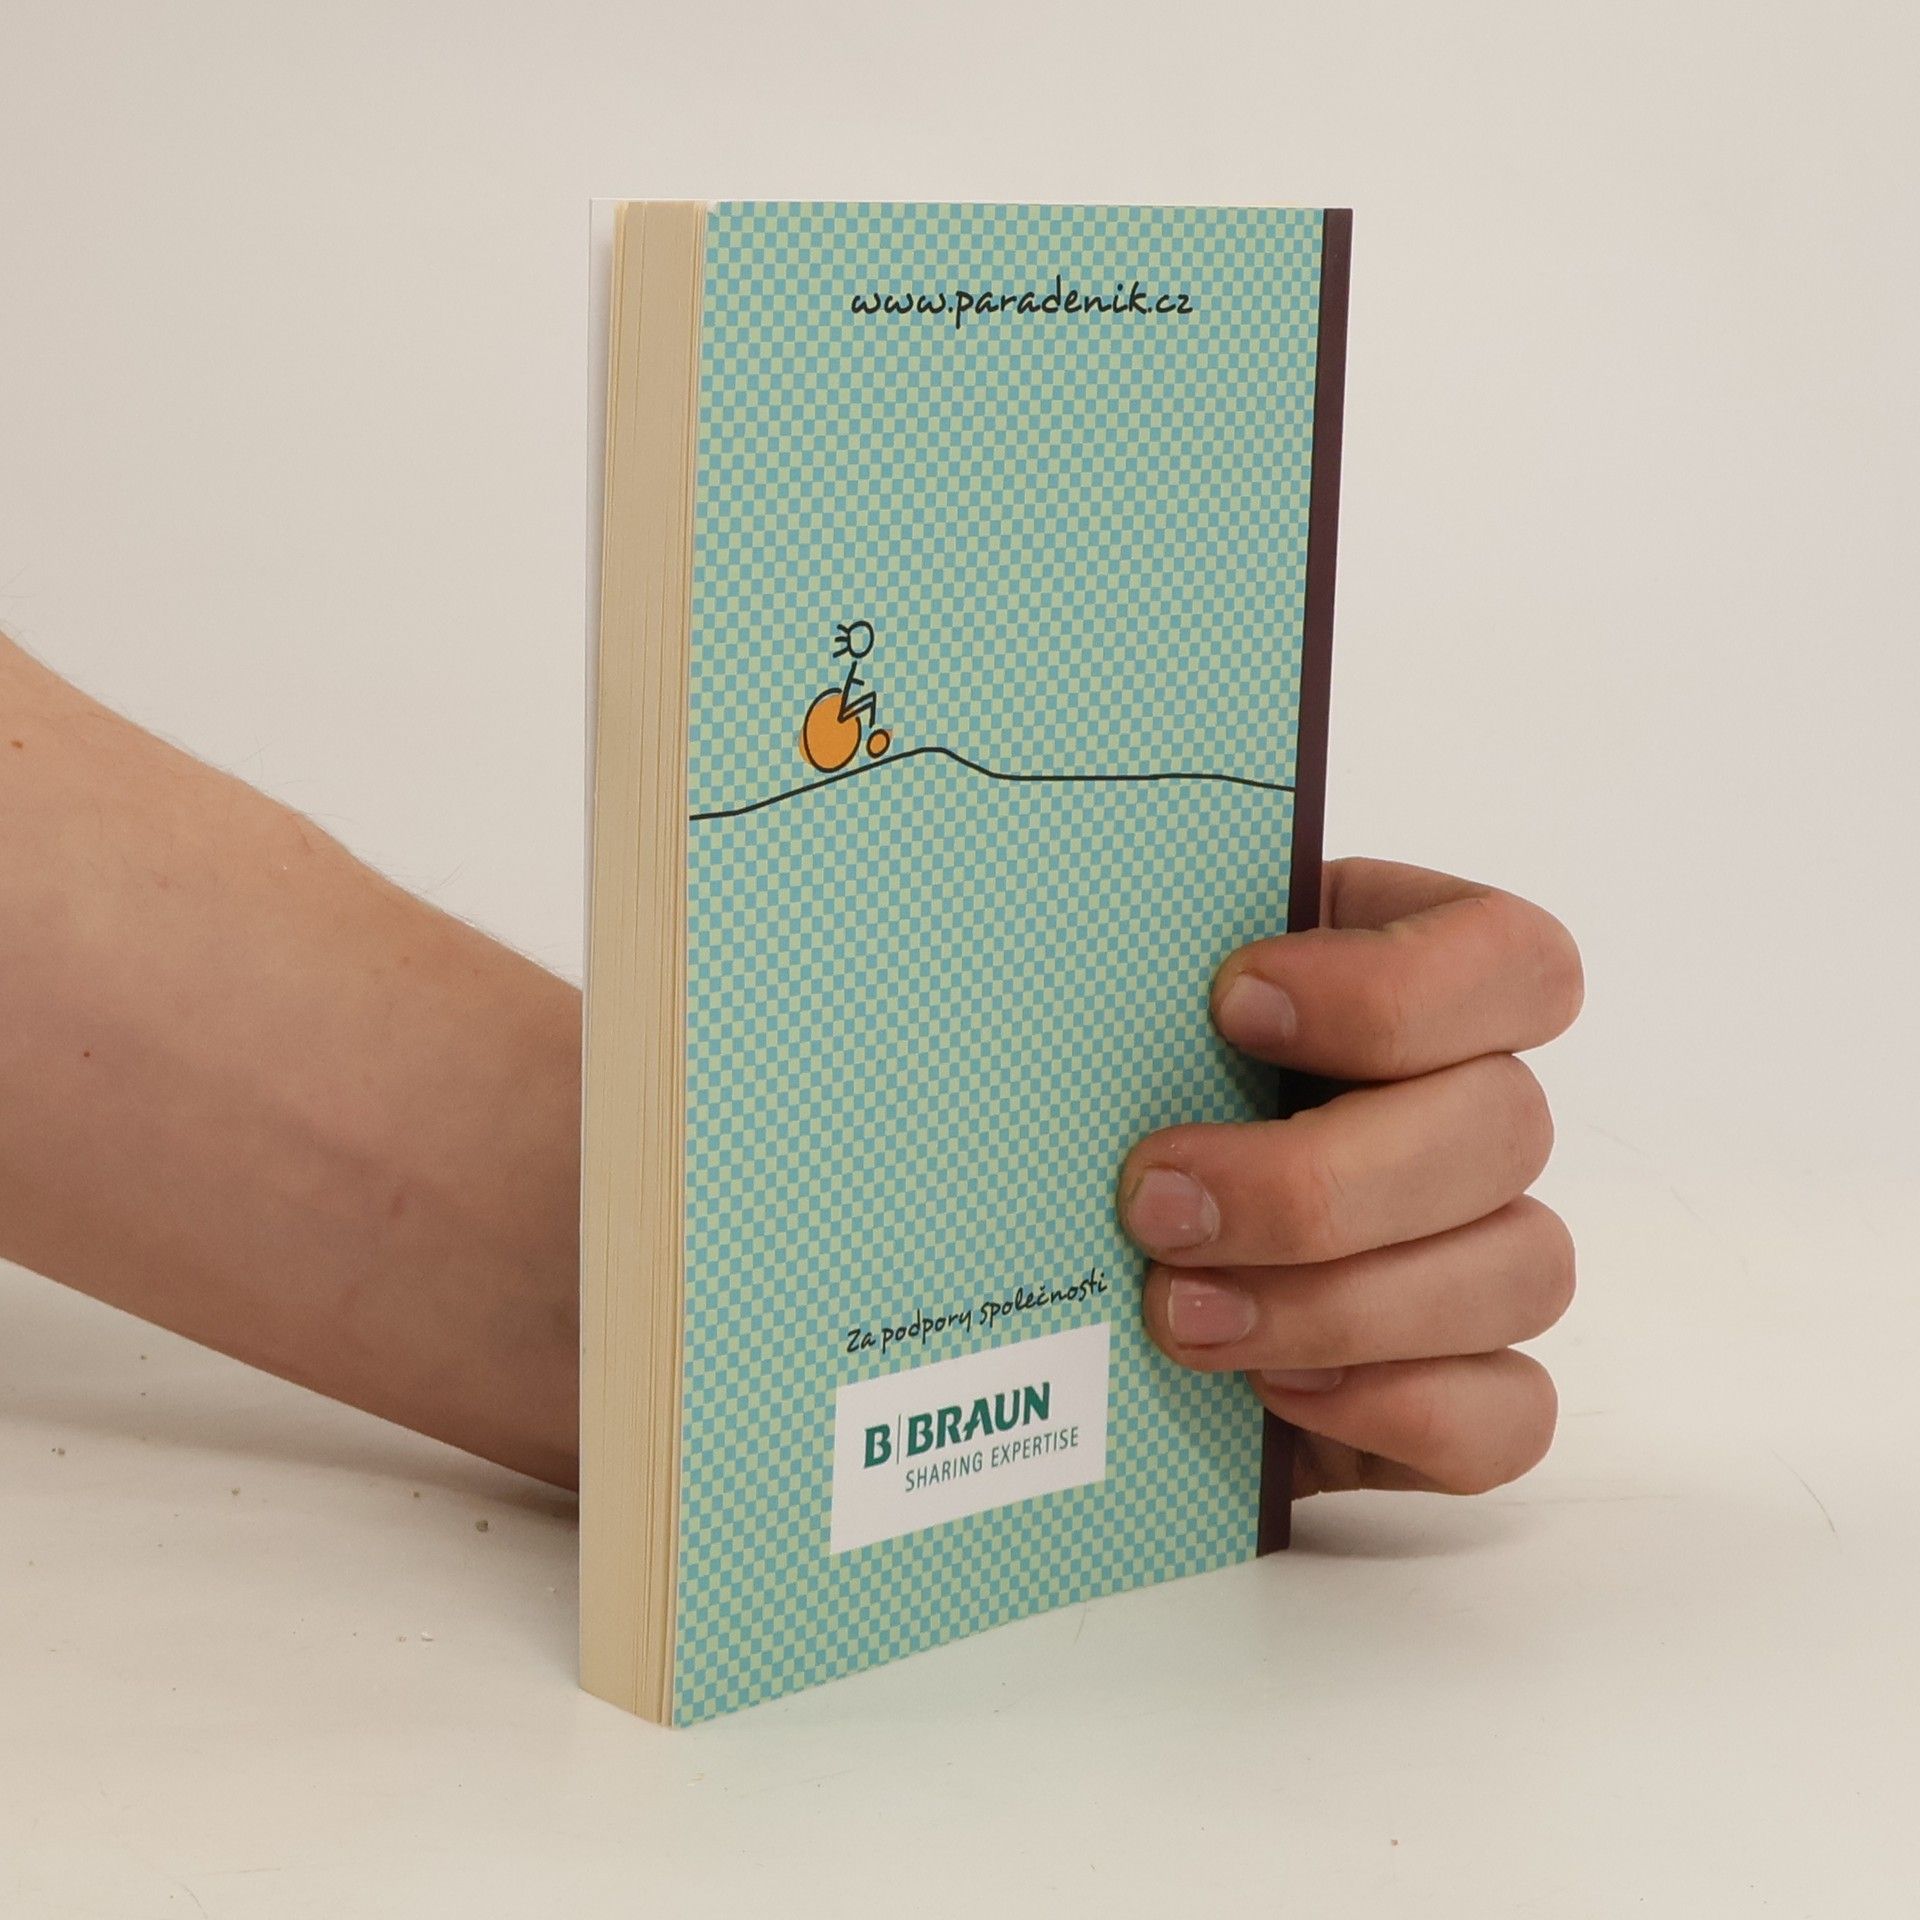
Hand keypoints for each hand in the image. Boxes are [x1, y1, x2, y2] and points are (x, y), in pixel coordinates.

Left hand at [1119, 858, 1583, 1497]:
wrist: (1073, 1304)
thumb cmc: (1105, 1131)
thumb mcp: (1114, 1038)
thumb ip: (1150, 998)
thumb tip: (1088, 981)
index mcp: (1401, 984)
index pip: (1509, 956)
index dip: (1395, 986)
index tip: (1232, 1005)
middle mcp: (1467, 1112)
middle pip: (1506, 1126)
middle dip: (1318, 1179)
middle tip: (1159, 1206)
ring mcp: (1485, 1253)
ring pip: (1520, 1270)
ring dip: (1341, 1305)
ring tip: (1184, 1318)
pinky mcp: (1471, 1390)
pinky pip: (1509, 1414)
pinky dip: (1396, 1407)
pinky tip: (1271, 1392)